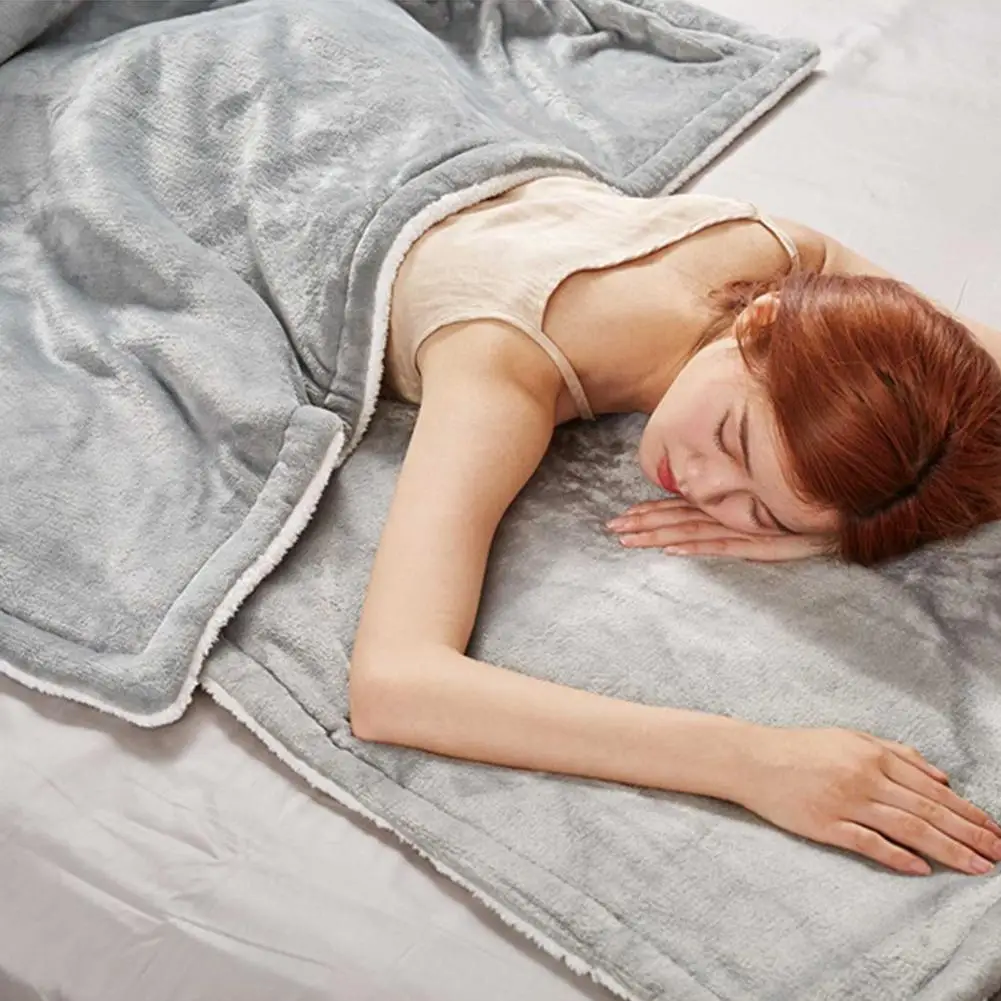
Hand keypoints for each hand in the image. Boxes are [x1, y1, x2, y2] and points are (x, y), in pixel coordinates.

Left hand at [606, 498, 827, 561]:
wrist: (858, 511)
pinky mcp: (768, 541)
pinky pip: (725, 545)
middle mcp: (737, 512)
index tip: (623, 514)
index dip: (652, 510)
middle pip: (681, 517)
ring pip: (694, 530)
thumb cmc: (818, 507)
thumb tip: (708, 508)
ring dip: (658, 534)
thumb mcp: (776, 504)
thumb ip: (745, 503)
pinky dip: (697, 546)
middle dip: (644, 521)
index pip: (684, 506)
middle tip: (611, 528)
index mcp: (734, 503)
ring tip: (628, 539)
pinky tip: (671, 549)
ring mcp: (751, 527)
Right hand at [737, 726, 1000, 874]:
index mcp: (872, 754)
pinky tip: (921, 868)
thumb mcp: (850, 738)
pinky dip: (897, 856)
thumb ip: (895, 753)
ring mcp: (845, 801)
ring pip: (907, 828)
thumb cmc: (800, 747)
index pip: (931, 788)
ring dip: (946, 849)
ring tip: (976, 865)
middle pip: (927, 810)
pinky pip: (868, 842)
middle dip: (969, 834)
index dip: (967, 811)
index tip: (993, 829)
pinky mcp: (825, 824)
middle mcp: (864, 777)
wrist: (751, 757)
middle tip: (998, 853)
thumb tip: (940, 776)